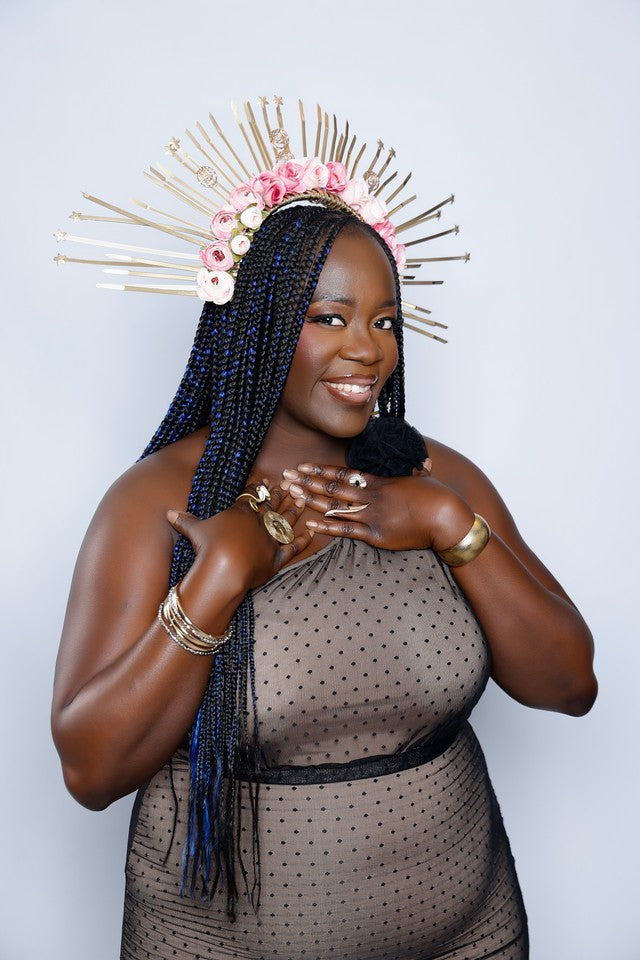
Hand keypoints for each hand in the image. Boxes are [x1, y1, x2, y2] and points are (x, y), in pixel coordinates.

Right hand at [167, 480, 313, 592]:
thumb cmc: (208, 547)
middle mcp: (259, 523)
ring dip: (294, 511)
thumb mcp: (194, 531)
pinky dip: (303, 540)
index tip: (265, 481)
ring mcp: (270, 540)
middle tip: (289, 485)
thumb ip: (186, 521)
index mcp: (240, 512)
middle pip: (271, 506)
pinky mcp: (276, 558)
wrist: (223, 570)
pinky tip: (312, 532)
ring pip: (285, 522)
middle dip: (280, 496)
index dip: (258, 488)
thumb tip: (169, 514)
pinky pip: (293, 548)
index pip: (251, 496)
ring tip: (302, 500)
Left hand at [281, 462, 472, 552]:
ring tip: (292, 494)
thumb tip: (422, 460)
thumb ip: (415, 470)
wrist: (446, 518)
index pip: (343, 473)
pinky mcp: (375, 534)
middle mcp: (371, 496)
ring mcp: (372, 515)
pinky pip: (346, 530)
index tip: (303, 466)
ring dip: (311, 500)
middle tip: (286, 476)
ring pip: (334, 507)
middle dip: (307, 481)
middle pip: (332, 487)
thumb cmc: (437, 497)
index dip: (321, 470)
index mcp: (380, 481)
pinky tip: (310, 523)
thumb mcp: (422, 478)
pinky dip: (326, 526)